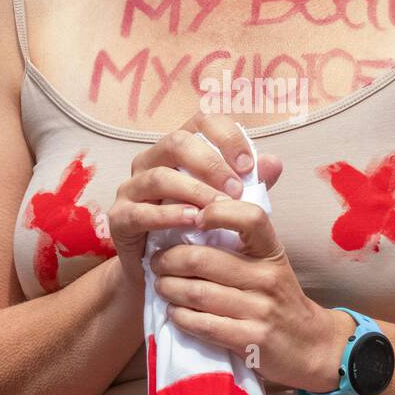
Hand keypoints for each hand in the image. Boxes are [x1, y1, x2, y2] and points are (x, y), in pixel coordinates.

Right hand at [108, 110, 282, 287]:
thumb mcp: (229, 205)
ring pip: (158, 176)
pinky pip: (140, 211)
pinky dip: (168, 215)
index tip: (249, 165)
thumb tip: (274, 163)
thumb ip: (251, 184)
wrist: (167, 272)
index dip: (227, 137)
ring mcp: (131, 188)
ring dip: (193, 191)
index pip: (201, 122)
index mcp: (178, 149)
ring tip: (218, 209)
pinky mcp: (120, 218)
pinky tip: (192, 222)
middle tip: (237, 190)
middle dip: (211, 164)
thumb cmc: (199, 230)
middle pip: (176, 142)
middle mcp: (151, 161)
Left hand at [149, 194, 352, 393]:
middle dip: (169, 260)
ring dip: (168, 289)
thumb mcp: (272, 262)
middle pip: (203, 259)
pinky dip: (180, 317)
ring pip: (197, 293)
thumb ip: (243, 238)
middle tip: (157, 262)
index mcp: (272, 252)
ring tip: (161, 286)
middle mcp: (267, 277)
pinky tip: (175, 312)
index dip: (217, 211)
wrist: (312, 346)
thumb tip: (201, 206)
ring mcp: (260, 310)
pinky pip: (202, 324)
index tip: (193, 218)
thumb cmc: (281, 298)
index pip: (250, 217)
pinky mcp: (251, 340)